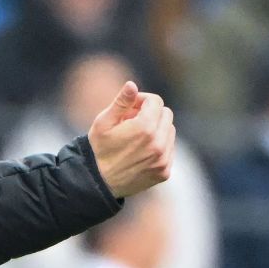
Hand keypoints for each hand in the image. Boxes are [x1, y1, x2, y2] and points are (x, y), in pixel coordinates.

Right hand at [88, 81, 174, 197]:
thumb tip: (132, 84)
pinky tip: (141, 151)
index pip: (156, 101)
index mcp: (144, 128)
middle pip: (166, 114)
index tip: (130, 107)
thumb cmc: (98, 149)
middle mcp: (158, 143)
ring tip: (136, 137)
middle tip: (131, 121)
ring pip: (170, 131)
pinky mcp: (164, 171)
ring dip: (156, 129)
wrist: (98, 182)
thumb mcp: (103, 122)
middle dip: (151, 113)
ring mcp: (163, 159)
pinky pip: (169, 149)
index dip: (142, 100)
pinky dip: (159, 145)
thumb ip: (121, 102)